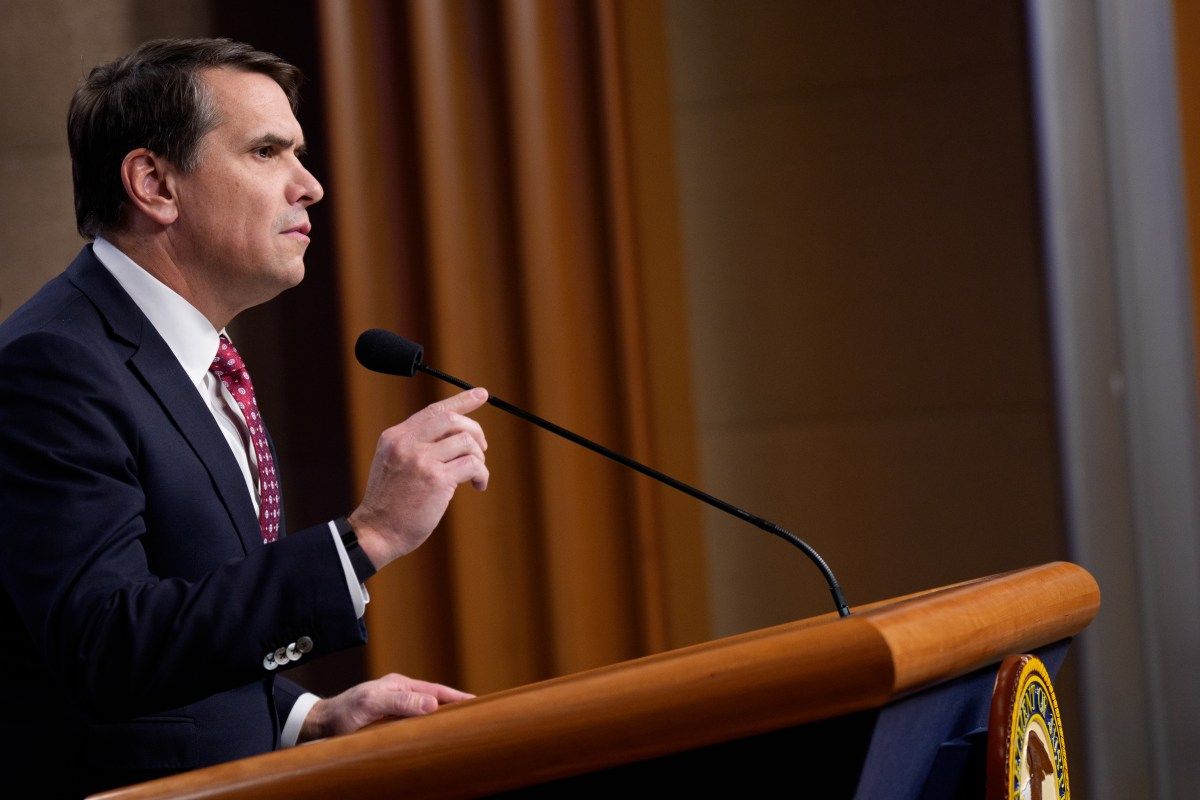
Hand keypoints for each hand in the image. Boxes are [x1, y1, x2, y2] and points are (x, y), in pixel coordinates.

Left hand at [298, 673, 474, 741]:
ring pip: (426, 713)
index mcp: (399, 685)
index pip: (436, 690)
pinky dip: (428, 729)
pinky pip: (415, 725)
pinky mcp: (389, 725)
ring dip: (442, 719)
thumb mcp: (371, 704)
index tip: (477, 703)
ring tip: (461, 728)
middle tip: (476, 717)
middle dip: (455, 707)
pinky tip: (434, 738)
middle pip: (435, 700)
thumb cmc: (342, 713)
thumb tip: (433, 704)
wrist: (317, 725)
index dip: (457, 697)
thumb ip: (400, 702)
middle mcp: (400, 695)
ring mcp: (395, 710)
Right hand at [350, 388, 489, 568]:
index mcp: (395, 436)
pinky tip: (478, 486)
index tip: (481, 394)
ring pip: (466, 442)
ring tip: (475, 475)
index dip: (461, 400)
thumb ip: (416, 445)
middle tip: (481, 449)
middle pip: (452, 420)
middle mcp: (407, 443)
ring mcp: (421, 460)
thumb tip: (455, 434)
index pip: (434, 410)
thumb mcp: (394, 463)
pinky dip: (482, 474)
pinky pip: (472, 465)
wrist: (377, 532)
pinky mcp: (436, 479)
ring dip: (479, 457)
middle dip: (475, 431)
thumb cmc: (391, 503)